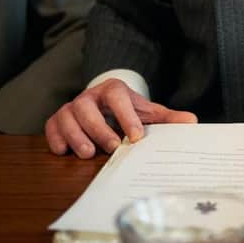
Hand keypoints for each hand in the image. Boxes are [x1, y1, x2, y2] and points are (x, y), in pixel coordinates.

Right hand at [45, 78, 196, 158]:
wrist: (107, 106)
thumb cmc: (129, 112)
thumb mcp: (149, 113)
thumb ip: (168, 119)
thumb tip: (192, 122)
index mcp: (114, 89)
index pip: (118, 96)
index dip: (126, 115)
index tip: (136, 136)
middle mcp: (90, 96)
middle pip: (87, 107)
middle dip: (99, 128)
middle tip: (112, 147)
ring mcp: (71, 107)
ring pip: (66, 117)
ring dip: (76, 136)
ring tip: (89, 153)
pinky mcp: (57, 120)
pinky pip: (51, 127)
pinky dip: (56, 139)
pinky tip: (65, 151)